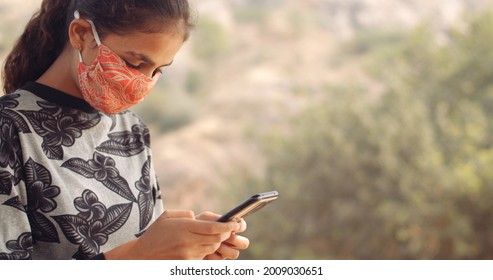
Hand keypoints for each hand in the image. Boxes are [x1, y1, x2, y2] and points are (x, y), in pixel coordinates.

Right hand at [105, 210, 239, 259]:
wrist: (142, 256)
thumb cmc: (155, 234)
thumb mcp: (167, 217)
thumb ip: (184, 214)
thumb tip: (197, 216)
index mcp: (184, 227)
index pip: (213, 227)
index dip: (228, 225)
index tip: (236, 223)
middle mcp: (188, 241)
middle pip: (216, 238)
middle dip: (225, 233)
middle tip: (229, 228)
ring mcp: (188, 254)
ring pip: (212, 248)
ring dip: (216, 242)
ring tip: (215, 235)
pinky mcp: (187, 264)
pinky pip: (203, 256)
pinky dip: (206, 250)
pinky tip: (201, 245)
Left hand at [196, 212, 249, 259]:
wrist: (186, 236)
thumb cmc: (196, 224)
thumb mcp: (205, 218)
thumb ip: (216, 218)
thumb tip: (229, 221)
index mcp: (229, 227)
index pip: (242, 226)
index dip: (240, 226)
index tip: (234, 227)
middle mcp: (230, 239)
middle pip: (244, 243)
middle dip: (236, 240)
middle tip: (227, 237)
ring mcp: (225, 250)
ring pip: (234, 253)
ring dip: (225, 249)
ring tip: (215, 245)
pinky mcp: (217, 259)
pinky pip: (221, 260)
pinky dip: (214, 256)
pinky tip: (206, 252)